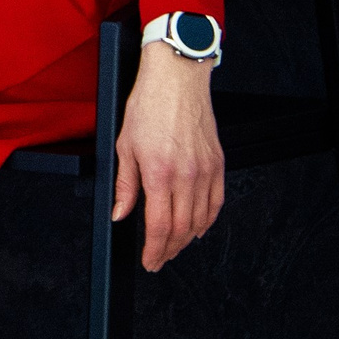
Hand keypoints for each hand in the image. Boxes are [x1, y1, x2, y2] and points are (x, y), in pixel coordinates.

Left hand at [113, 47, 225, 271]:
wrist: (178, 78)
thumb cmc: (150, 103)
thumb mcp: (125, 144)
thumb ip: (125, 184)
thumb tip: (121, 212)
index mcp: (159, 172)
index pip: (159, 226)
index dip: (155, 250)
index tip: (150, 260)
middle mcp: (186, 174)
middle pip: (182, 229)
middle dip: (169, 250)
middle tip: (159, 258)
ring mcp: (206, 170)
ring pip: (201, 220)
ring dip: (187, 239)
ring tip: (175, 247)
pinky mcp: (218, 163)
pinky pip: (217, 202)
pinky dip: (208, 220)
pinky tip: (198, 226)